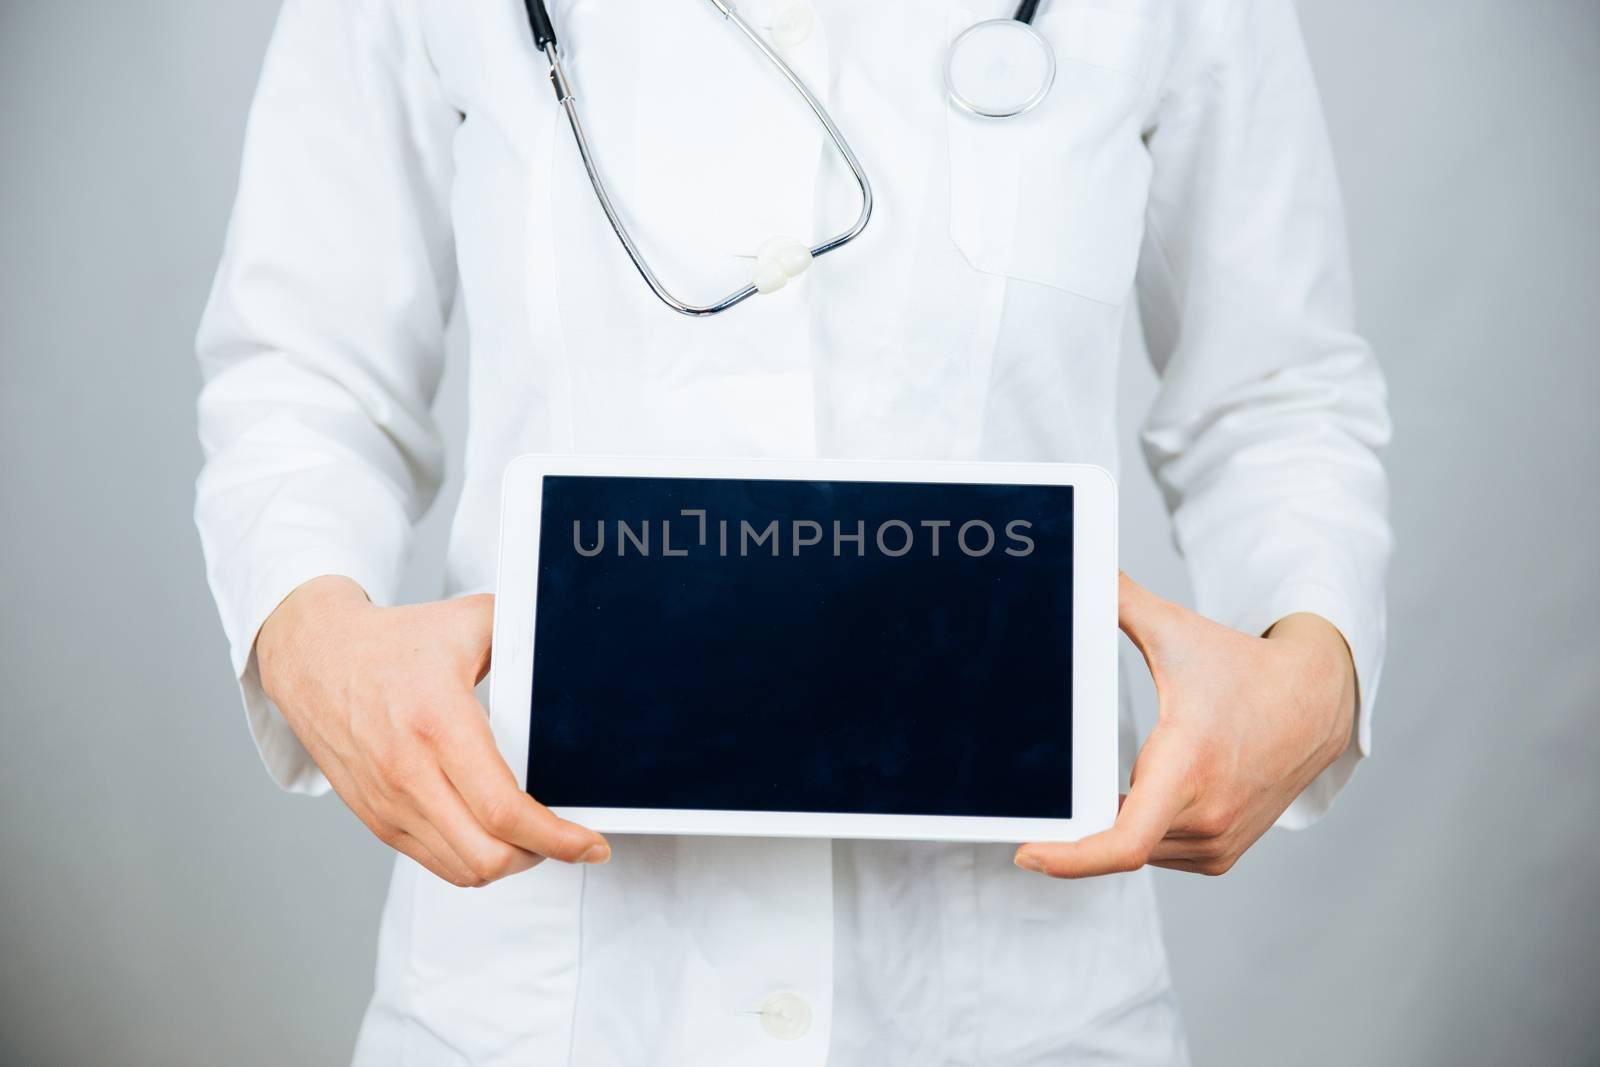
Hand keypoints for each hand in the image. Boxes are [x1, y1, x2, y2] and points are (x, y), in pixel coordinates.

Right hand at [256, 576, 609, 886]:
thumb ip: (523, 630)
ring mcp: (389, 803)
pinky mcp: (377, 818)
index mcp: (439, 724)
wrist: (314, 656)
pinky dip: (475, 861)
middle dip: (543, 856)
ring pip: (465, 870)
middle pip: (489, 856)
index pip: (505, 810)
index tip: (591, 844)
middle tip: (570, 839)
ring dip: (510, 863)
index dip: (558, 838)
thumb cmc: (393, 642)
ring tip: (535, 838)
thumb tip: (572, 637)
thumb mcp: (467, 622)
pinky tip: (495, 837)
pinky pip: (437, 863)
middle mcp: (410, 773)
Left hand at [1014, 573, 1356, 877]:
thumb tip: (1079, 569)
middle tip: (1046, 798)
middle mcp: (1206, 816)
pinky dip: (1141, 829)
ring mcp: (1218, 842)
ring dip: (1115, 820)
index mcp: (1187, 768)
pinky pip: (1159, 853)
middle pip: (1115, 838)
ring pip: (1137, 847)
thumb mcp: (1175, 632)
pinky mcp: (1222, 854)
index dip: (1070, 857)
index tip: (1026, 854)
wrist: (1316, 700)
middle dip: (1081, 818)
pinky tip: (1141, 796)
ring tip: (1112, 779)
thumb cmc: (1242, 667)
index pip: (1123, 843)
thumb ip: (1118, 601)